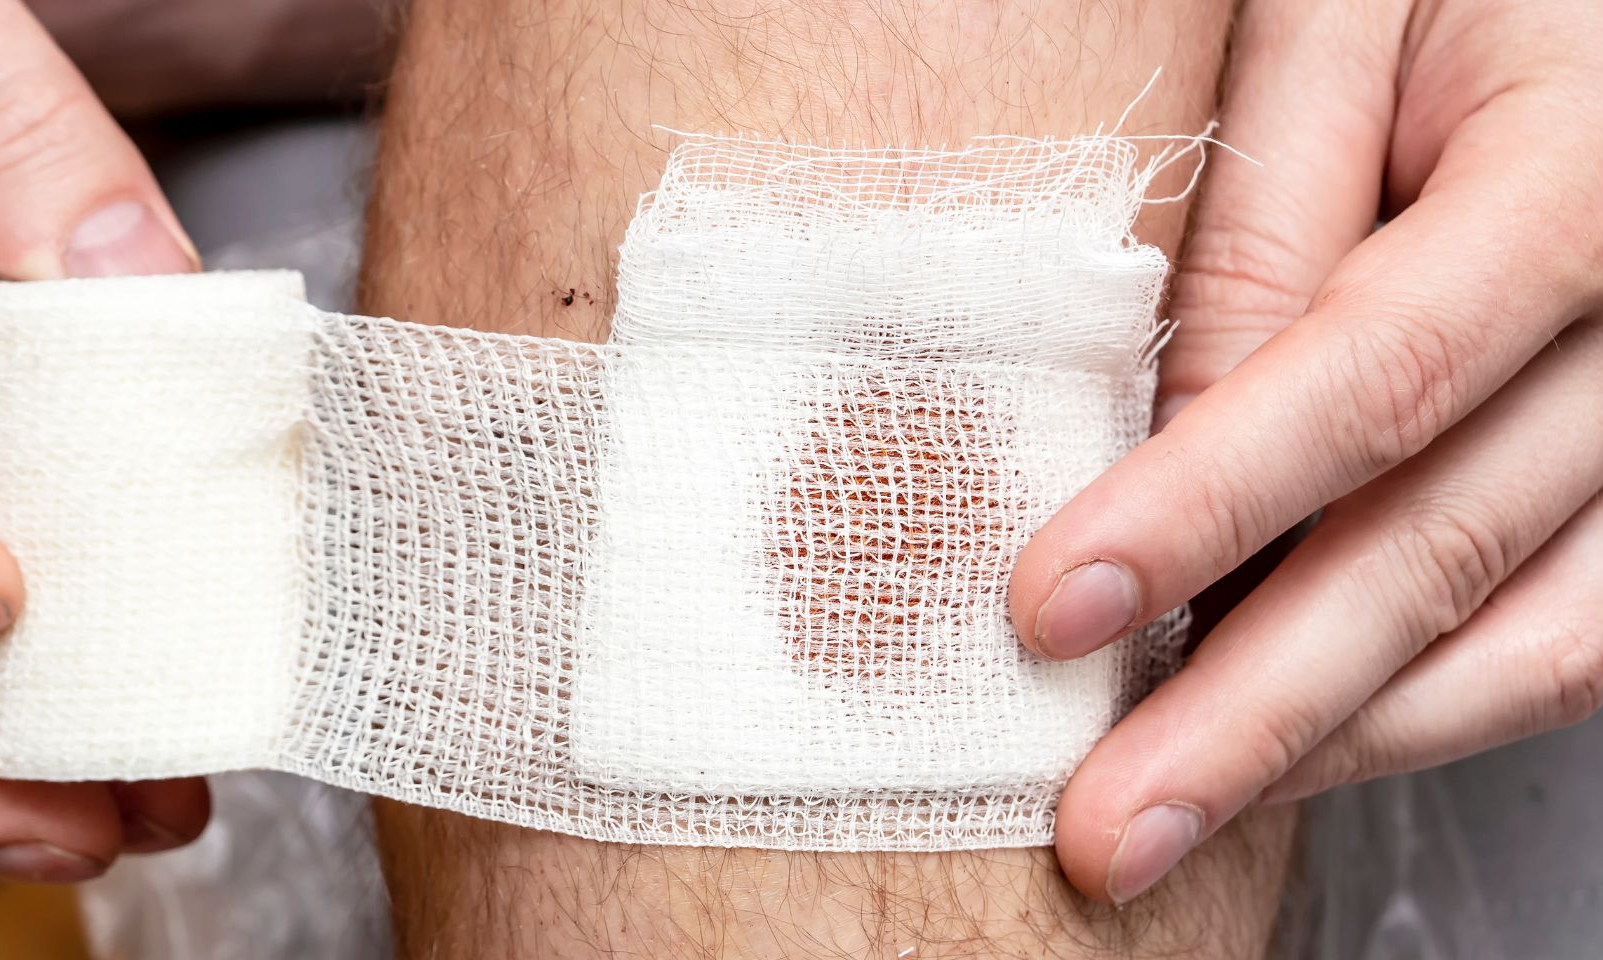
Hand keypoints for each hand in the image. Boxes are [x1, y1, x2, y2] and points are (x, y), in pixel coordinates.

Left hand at [1007, 0, 1602, 902]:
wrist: (1590, 22)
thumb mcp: (1344, 16)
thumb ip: (1262, 218)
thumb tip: (1164, 430)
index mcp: (1585, 176)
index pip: (1373, 373)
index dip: (1204, 507)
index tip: (1050, 611)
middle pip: (1446, 548)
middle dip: (1255, 712)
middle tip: (1103, 829)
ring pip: (1529, 638)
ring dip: (1335, 744)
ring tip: (1173, 812)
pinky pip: (1567, 636)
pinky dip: (1420, 707)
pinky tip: (1295, 738)